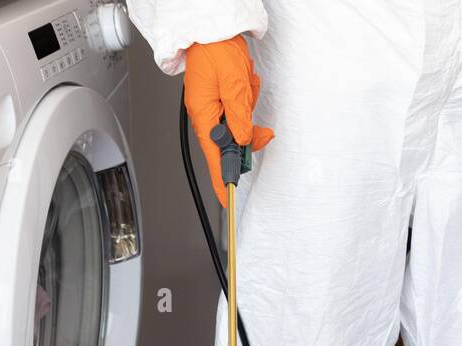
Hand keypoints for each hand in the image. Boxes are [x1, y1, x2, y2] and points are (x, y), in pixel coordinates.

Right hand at [184, 35, 273, 205]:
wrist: (213, 30)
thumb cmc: (215, 50)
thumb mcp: (232, 82)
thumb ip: (238, 113)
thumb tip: (243, 138)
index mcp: (203, 115)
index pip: (214, 157)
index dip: (222, 178)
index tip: (228, 199)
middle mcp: (206, 115)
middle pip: (232, 142)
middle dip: (248, 132)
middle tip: (258, 124)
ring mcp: (215, 108)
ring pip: (241, 125)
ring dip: (248, 106)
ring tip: (244, 83)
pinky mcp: (224, 100)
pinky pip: (243, 110)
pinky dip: (248, 96)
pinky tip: (244, 80)